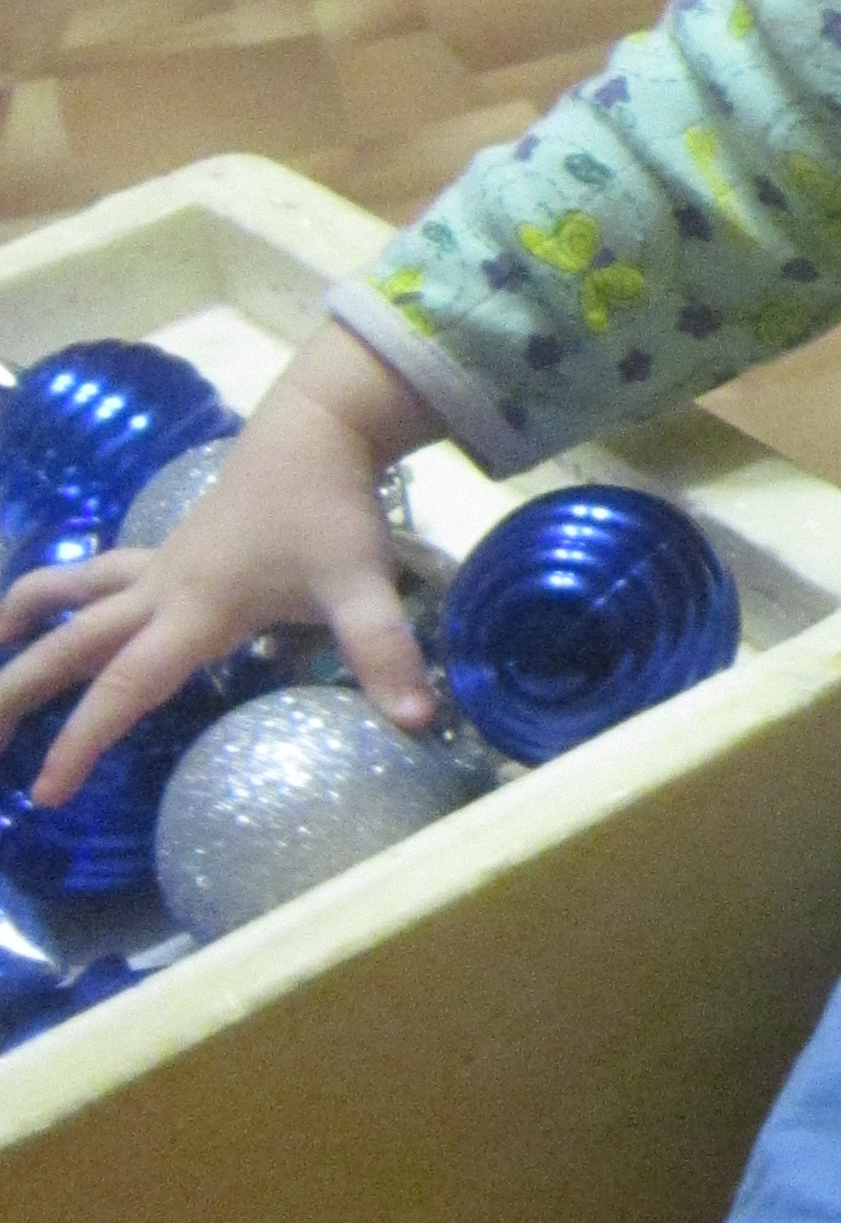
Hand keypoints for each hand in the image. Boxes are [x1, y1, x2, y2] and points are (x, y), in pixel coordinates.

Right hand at [0, 322, 445, 804]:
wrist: (315, 431)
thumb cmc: (333, 510)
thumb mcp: (363, 584)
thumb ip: (384, 651)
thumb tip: (418, 718)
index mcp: (195, 613)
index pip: (125, 687)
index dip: (83, 740)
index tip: (45, 791)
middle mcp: (159, 593)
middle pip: (70, 648)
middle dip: (17, 694)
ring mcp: (155, 568)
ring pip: (67, 600)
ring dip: (19, 630)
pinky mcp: (164, 552)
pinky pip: (92, 579)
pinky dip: (55, 599)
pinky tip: (45, 620)